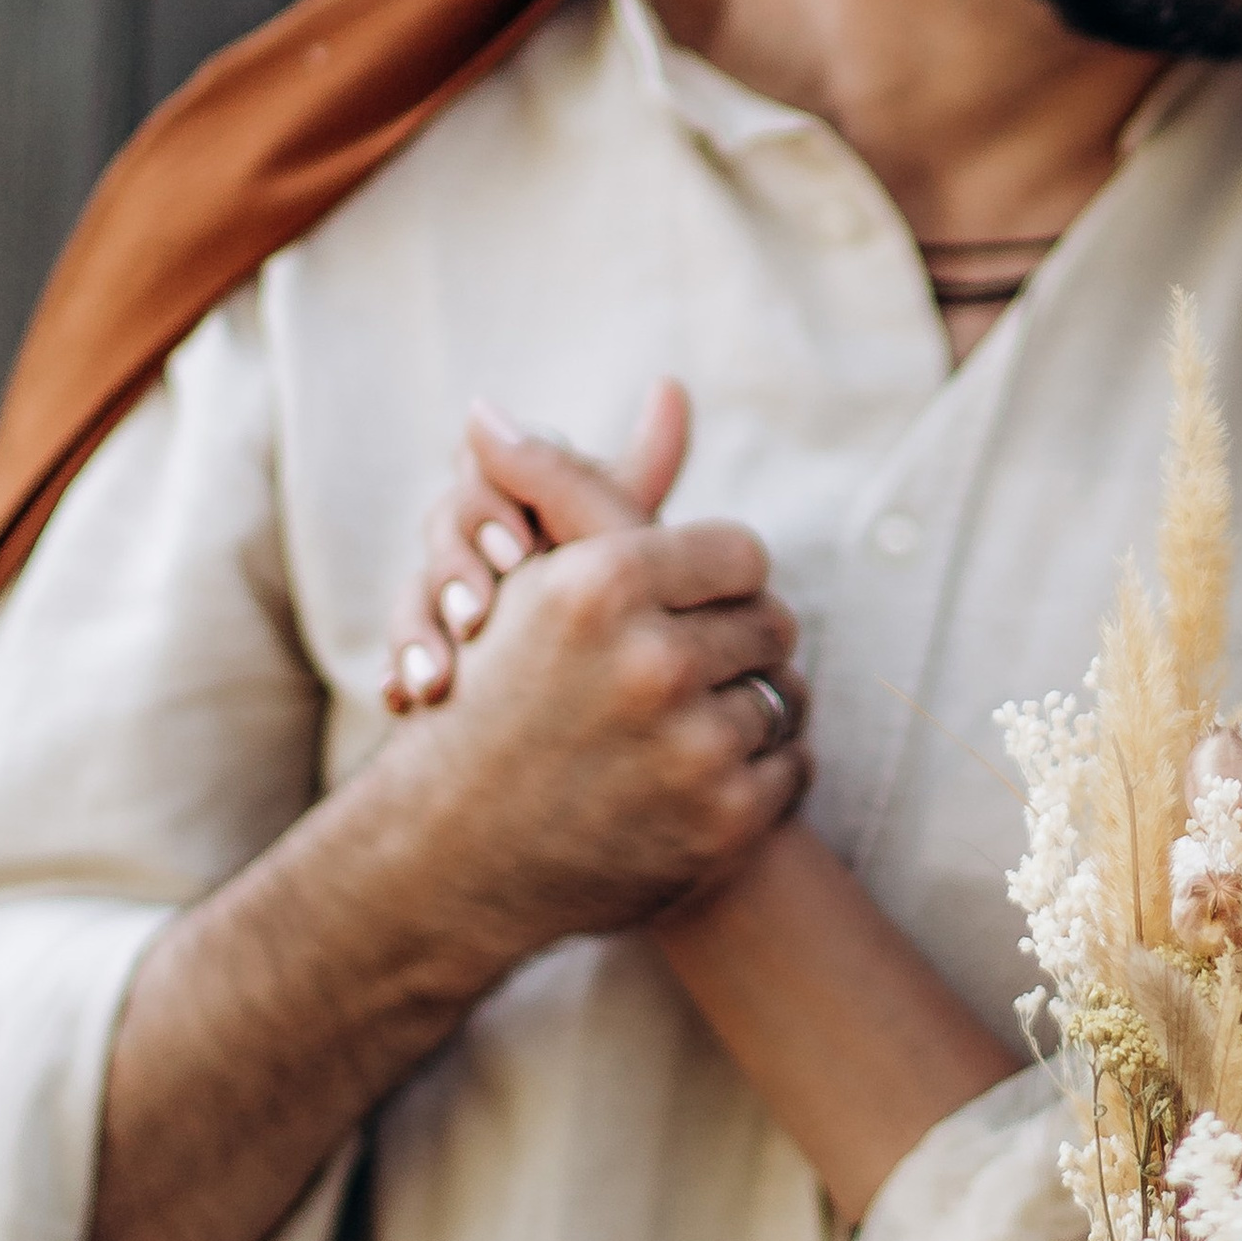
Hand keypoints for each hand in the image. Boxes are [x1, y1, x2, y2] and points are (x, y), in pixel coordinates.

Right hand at [384, 417, 812, 963]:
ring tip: (697, 725)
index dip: (719, 580)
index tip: (690, 605)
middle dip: (737, 645)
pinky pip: (793, 766)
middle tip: (694, 671)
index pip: (741, 552)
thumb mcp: (530, 584)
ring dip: (753, 711)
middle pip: (772, 623)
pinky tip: (706, 780)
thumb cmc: (492, 698)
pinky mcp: (723, 823)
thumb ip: (584, 482)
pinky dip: (761, 775)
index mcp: (603, 586)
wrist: (448, 859)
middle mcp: (651, 663)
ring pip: (787, 696)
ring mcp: (693, 750)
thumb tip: (654, 381)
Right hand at [385, 383, 686, 707]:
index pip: (489, 466)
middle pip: (445, 524)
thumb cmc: (641, 607)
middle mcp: (487, 533)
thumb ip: (637, 479)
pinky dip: (402, 671)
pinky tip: (402, 697)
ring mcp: (455, 594)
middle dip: (456, 566)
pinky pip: (404, 652)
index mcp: (530, 493)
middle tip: (478, 611)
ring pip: (415, 590)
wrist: (617, 702)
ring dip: (417, 626)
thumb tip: (671, 385)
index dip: (493, 503)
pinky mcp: (437, 650)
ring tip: (435, 675)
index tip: (518, 551)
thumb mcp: (628, 547)